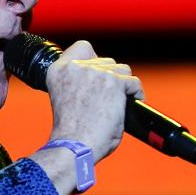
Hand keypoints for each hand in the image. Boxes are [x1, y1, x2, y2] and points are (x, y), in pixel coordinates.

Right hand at [43, 40, 142, 161]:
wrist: (75, 146)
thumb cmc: (71, 132)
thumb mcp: (65, 99)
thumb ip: (79, 85)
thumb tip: (100, 85)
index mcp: (59, 70)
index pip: (82, 47)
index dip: (94, 59)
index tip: (98, 73)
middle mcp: (76, 67)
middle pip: (106, 61)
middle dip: (111, 77)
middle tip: (112, 97)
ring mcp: (96, 73)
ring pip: (122, 70)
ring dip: (124, 85)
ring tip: (123, 101)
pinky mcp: (114, 83)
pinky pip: (133, 82)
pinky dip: (136, 93)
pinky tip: (134, 103)